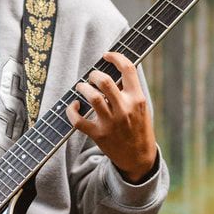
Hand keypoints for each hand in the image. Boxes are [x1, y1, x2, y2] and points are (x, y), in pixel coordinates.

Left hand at [66, 51, 157, 182]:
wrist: (139, 158)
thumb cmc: (139, 128)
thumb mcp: (142, 108)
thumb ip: (130, 91)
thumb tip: (113, 71)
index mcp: (137, 99)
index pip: (128, 69)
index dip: (115, 57)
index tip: (107, 55)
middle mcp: (125, 109)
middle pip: (105, 81)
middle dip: (94, 74)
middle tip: (91, 77)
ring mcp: (111, 123)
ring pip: (92, 97)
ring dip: (83, 88)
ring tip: (81, 88)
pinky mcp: (98, 135)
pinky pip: (78, 121)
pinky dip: (72, 111)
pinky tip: (74, 106)